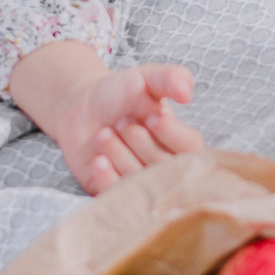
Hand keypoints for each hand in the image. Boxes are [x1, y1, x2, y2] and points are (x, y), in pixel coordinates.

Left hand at [8, 43, 204, 193]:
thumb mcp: (146, 78)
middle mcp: (167, 166)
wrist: (81, 108)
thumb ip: (169, 78)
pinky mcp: (117, 194)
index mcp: (181, 141)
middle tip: (122, 122)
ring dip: (120, 155)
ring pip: (141, 181)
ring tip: (104, 134)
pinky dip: (108, 178)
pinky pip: (118, 195)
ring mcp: (142, 183)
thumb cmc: (121, 92)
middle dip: (140, 142)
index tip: (151, 117)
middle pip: (165, 167)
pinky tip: (99, 160)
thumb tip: (186, 92)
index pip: (192, 149)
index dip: (172, 134)